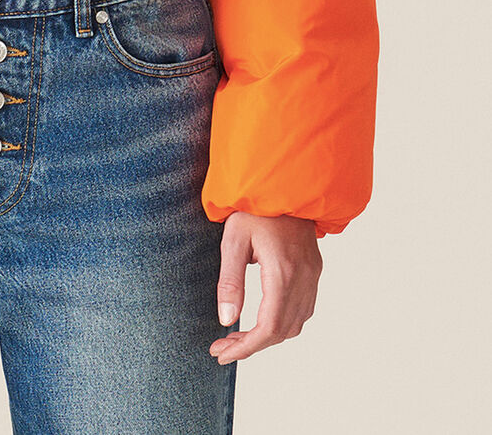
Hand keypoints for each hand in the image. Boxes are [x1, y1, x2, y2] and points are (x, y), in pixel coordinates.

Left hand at [209, 212, 321, 363]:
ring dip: (268, 336)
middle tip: (224, 346)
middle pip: (282, 331)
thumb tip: (226, 320)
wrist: (286, 182)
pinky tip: (262, 318)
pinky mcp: (314, 269)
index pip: (268, 327)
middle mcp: (303, 278)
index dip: (246, 347)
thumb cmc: (255, 208)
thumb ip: (230, 280)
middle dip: (252, 345)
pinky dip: (283, 322)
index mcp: (283, 272)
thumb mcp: (233, 239)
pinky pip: (304, 309)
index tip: (222, 353)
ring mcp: (312, 274)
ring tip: (238, 336)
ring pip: (296, 323)